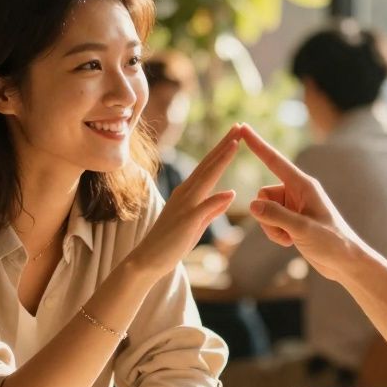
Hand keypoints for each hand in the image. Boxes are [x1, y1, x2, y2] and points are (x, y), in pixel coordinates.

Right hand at [128, 125, 239, 278]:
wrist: (147, 260)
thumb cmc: (171, 243)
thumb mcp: (197, 223)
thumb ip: (212, 208)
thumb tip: (230, 194)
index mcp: (189, 193)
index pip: (209, 166)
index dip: (223, 150)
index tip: (237, 135)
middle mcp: (186, 193)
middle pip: (208, 164)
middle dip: (224, 144)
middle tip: (239, 126)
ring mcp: (185, 206)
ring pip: (206, 178)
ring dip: (221, 160)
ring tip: (236, 143)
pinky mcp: (185, 222)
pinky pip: (203, 209)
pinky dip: (217, 200)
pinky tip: (231, 193)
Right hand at [237, 124, 363, 280]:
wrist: (345, 262)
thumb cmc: (332, 243)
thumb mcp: (303, 229)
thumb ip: (276, 216)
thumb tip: (252, 205)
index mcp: (304, 185)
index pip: (274, 160)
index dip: (257, 144)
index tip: (242, 128)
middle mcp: (297, 191)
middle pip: (263, 194)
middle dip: (266, 215)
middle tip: (284, 232)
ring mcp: (293, 205)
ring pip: (263, 210)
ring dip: (270, 228)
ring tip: (290, 239)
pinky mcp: (291, 218)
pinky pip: (269, 220)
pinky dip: (274, 233)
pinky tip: (290, 242)